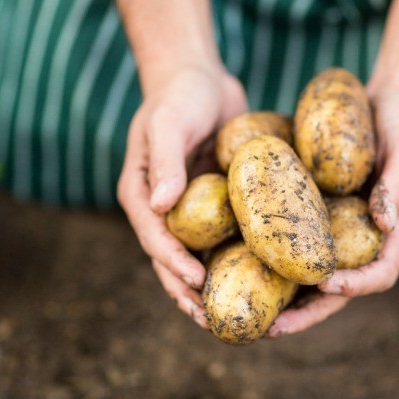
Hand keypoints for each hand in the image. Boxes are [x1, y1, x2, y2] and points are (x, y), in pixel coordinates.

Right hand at [118, 65, 246, 326]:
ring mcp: (189, 208)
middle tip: (212, 321)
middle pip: (172, 259)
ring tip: (233, 314)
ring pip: (198, 255)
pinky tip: (257, 277)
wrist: (199, 78)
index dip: (173, 264)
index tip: (197, 284)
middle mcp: (163, 208)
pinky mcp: (214, 202)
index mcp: (141, 194)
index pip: (154, 238)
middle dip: (189, 292)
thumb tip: (161, 206)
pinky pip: (223, 236)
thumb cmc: (179, 96)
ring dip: (212, 285)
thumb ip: (164, 162)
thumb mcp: (168, 123)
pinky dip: (234, 257)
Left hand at [268, 88, 398, 336]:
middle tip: (272, 327)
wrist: (390, 105)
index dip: (353, 287)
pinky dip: (275, 256)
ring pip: (312, 272)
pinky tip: (241, 259)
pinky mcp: (319, 214)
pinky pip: (296, 241)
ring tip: (248, 308)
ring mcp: (340, 229)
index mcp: (395, 234)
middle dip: (307, 311)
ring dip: (285, 295)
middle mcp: (365, 240)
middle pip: (338, 289)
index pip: (378, 275)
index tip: (325, 287)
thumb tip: (384, 222)